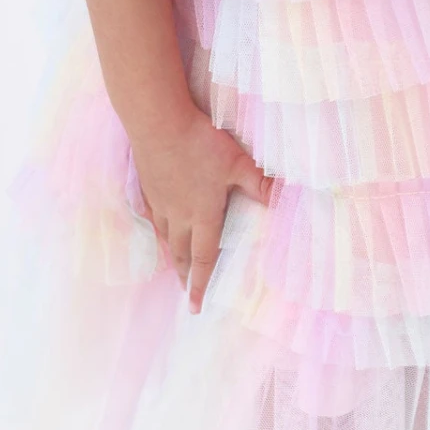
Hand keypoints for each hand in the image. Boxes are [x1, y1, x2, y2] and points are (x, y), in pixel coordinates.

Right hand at [131, 105, 273, 310]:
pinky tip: (159, 229)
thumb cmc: (200, 143)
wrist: (157, 123)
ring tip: (176, 268)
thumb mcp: (237, 162)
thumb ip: (258, 182)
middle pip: (182, 253)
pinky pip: (154, 218)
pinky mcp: (148, 188)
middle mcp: (179, 215)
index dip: (202, 284)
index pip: (204, 257)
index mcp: (202, 214)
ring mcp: (161, 202)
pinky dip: (159, 231)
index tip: (196, 306)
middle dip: (186, 275)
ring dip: (173, 256)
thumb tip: (280, 197)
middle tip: (187, 292)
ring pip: (166, 238)